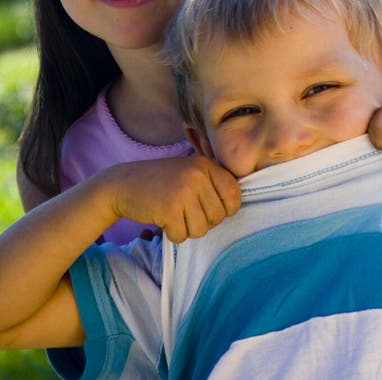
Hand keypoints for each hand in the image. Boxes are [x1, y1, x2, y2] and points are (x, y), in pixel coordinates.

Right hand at [108, 155, 240, 243]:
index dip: (226, 209)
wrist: (123, 184)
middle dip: (203, 221)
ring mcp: (183, 191)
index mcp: (206, 165)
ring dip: (187, 229)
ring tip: (174, 214)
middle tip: (185, 211)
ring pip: (201, 230)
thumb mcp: (190, 171)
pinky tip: (163, 219)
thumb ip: (212, 183)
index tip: (210, 209)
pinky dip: (172, 234)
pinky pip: (182, 236)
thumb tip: (238, 205)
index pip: (234, 195)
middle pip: (218, 217)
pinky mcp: (169, 209)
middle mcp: (197, 176)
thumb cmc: (161, 182)